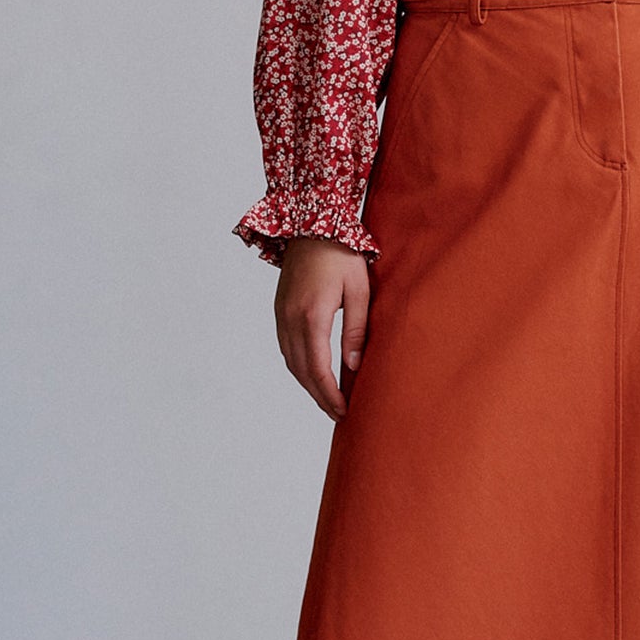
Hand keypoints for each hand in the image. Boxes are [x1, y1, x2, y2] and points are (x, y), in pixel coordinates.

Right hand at [274, 237, 372, 419]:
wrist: (311, 224)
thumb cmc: (342, 253)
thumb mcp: (359, 289)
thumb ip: (356, 329)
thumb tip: (352, 366)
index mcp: (312, 315)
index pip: (318, 368)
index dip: (329, 394)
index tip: (343, 411)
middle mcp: (290, 319)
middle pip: (301, 371)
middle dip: (319, 396)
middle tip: (338, 414)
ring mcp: (281, 315)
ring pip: (290, 362)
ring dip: (307, 384)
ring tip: (328, 399)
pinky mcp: (279, 310)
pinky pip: (286, 348)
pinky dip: (299, 367)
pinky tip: (313, 373)